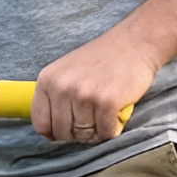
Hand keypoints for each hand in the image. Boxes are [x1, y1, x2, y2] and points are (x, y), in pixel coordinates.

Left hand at [31, 28, 157, 143]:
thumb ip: (54, 98)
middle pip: (62, 134)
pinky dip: (112, 128)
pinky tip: (115, 112)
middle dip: (78, 132)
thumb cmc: (101, 59)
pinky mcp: (107, 102)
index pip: (40, 125)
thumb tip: (48, 133)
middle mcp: (62, 87)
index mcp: (47, 80)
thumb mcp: (66, 71)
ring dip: (96, 130)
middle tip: (92, 116)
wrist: (135, 41)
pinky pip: (105, 133)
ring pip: (84, 136)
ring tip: (104, 111)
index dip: (55, 132)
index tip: (69, 125)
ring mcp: (84, 94)